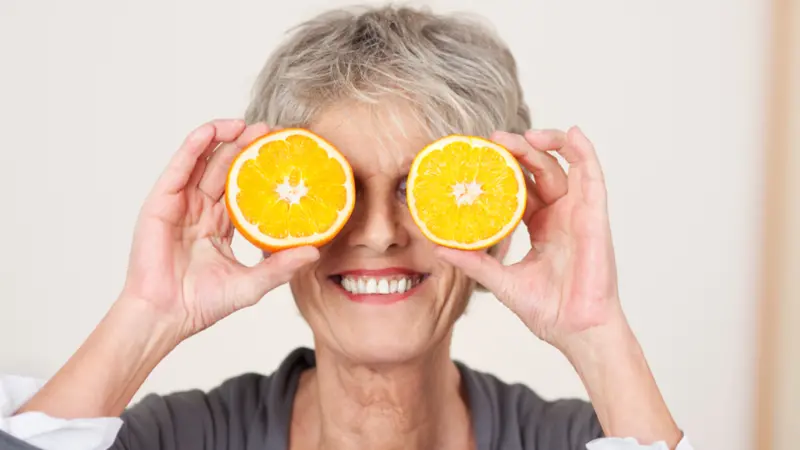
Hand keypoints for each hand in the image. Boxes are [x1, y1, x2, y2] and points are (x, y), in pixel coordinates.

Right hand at [121, 119, 318, 339]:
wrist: (166, 315)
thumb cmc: (202, 304)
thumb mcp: (251, 283)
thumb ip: (281, 267)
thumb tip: (315, 251)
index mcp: (220, 225)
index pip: (244, 189)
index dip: (261, 170)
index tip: (284, 155)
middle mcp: (200, 211)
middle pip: (225, 169)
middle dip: (246, 147)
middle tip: (271, 131)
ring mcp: (180, 205)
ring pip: (203, 161)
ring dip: (223, 138)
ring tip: (247, 124)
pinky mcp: (161, 203)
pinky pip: (179, 168)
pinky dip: (194, 146)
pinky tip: (212, 131)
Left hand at [437, 127, 620, 349]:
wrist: (576, 331)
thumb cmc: (549, 311)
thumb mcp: (502, 282)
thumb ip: (475, 262)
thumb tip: (440, 248)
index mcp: (541, 227)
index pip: (520, 188)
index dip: (503, 169)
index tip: (478, 156)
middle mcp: (560, 216)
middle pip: (539, 171)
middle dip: (518, 151)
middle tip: (493, 140)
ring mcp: (578, 214)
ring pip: (564, 166)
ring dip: (546, 144)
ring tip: (523, 134)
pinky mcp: (594, 217)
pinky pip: (592, 176)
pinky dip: (584, 152)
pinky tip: (573, 133)